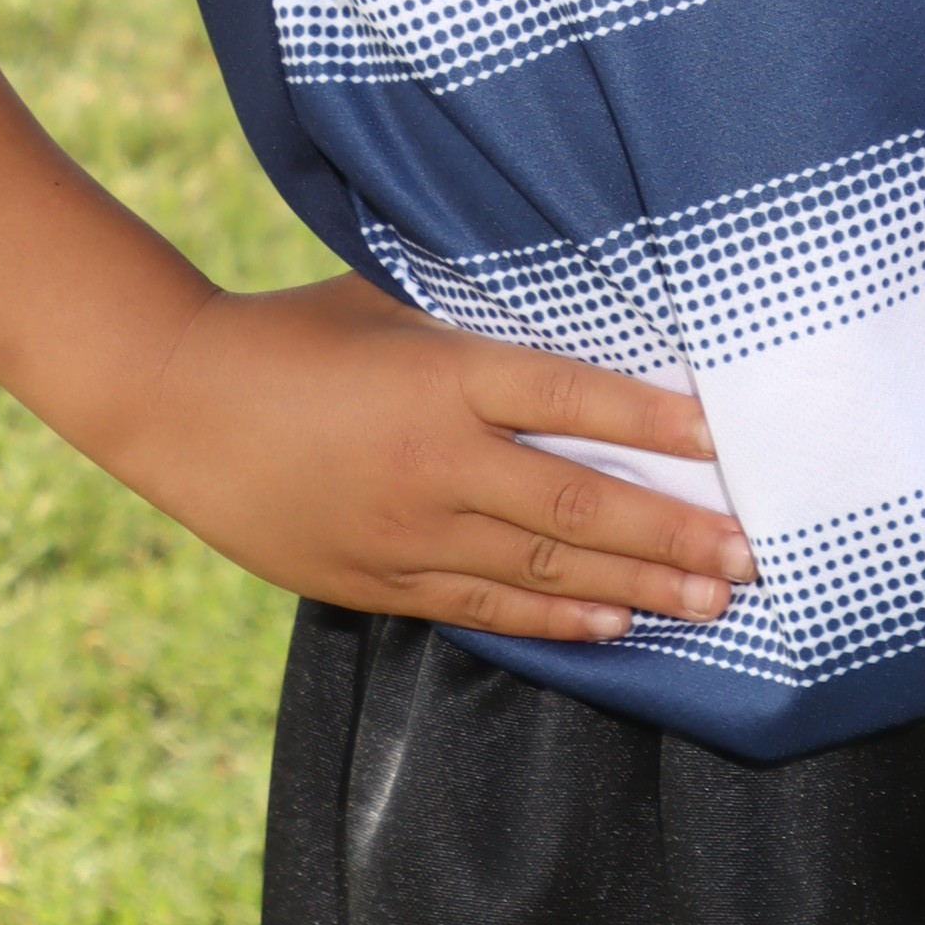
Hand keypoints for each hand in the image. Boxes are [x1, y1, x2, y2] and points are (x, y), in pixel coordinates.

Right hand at [138, 266, 755, 642]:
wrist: (173, 401)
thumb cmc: (290, 331)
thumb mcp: (386, 301)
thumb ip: (473, 319)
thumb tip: (568, 305)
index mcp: (440, 375)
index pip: (571, 396)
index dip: (652, 420)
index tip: (724, 440)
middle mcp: (435, 459)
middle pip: (577, 501)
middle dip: (674, 532)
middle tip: (751, 554)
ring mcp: (406, 528)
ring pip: (543, 566)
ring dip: (636, 585)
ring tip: (712, 600)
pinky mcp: (376, 578)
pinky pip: (485, 606)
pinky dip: (557, 617)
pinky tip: (615, 623)